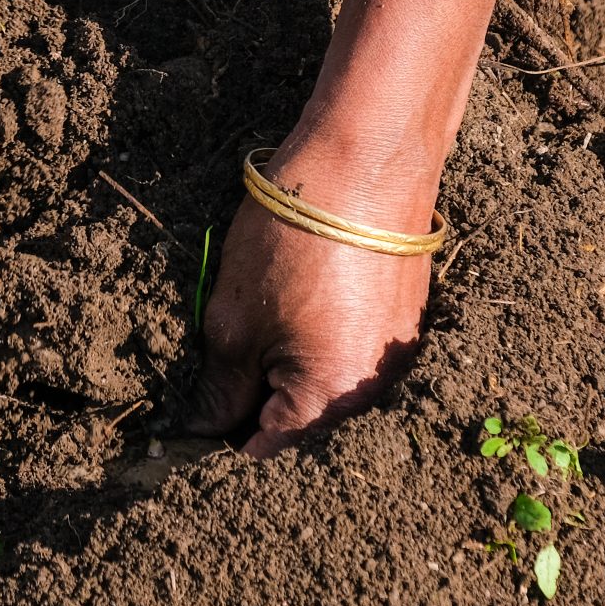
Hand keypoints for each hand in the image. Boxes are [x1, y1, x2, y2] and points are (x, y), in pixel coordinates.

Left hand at [186, 194, 432, 456]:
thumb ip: (222, 386)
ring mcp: (394, 350)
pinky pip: (353, 343)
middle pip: (300, 412)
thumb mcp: (234, 319)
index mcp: (328, 398)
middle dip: (259, 386)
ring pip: (326, 376)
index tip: (198, 394)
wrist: (366, 163)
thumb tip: (207, 426)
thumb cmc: (293, 241)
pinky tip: (305, 284)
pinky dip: (325, 329)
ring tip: (269, 300)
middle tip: (228, 334)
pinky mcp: (406, 315)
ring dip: (293, 355)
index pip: (264, 442)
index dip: (223, 424)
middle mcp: (372, 387)